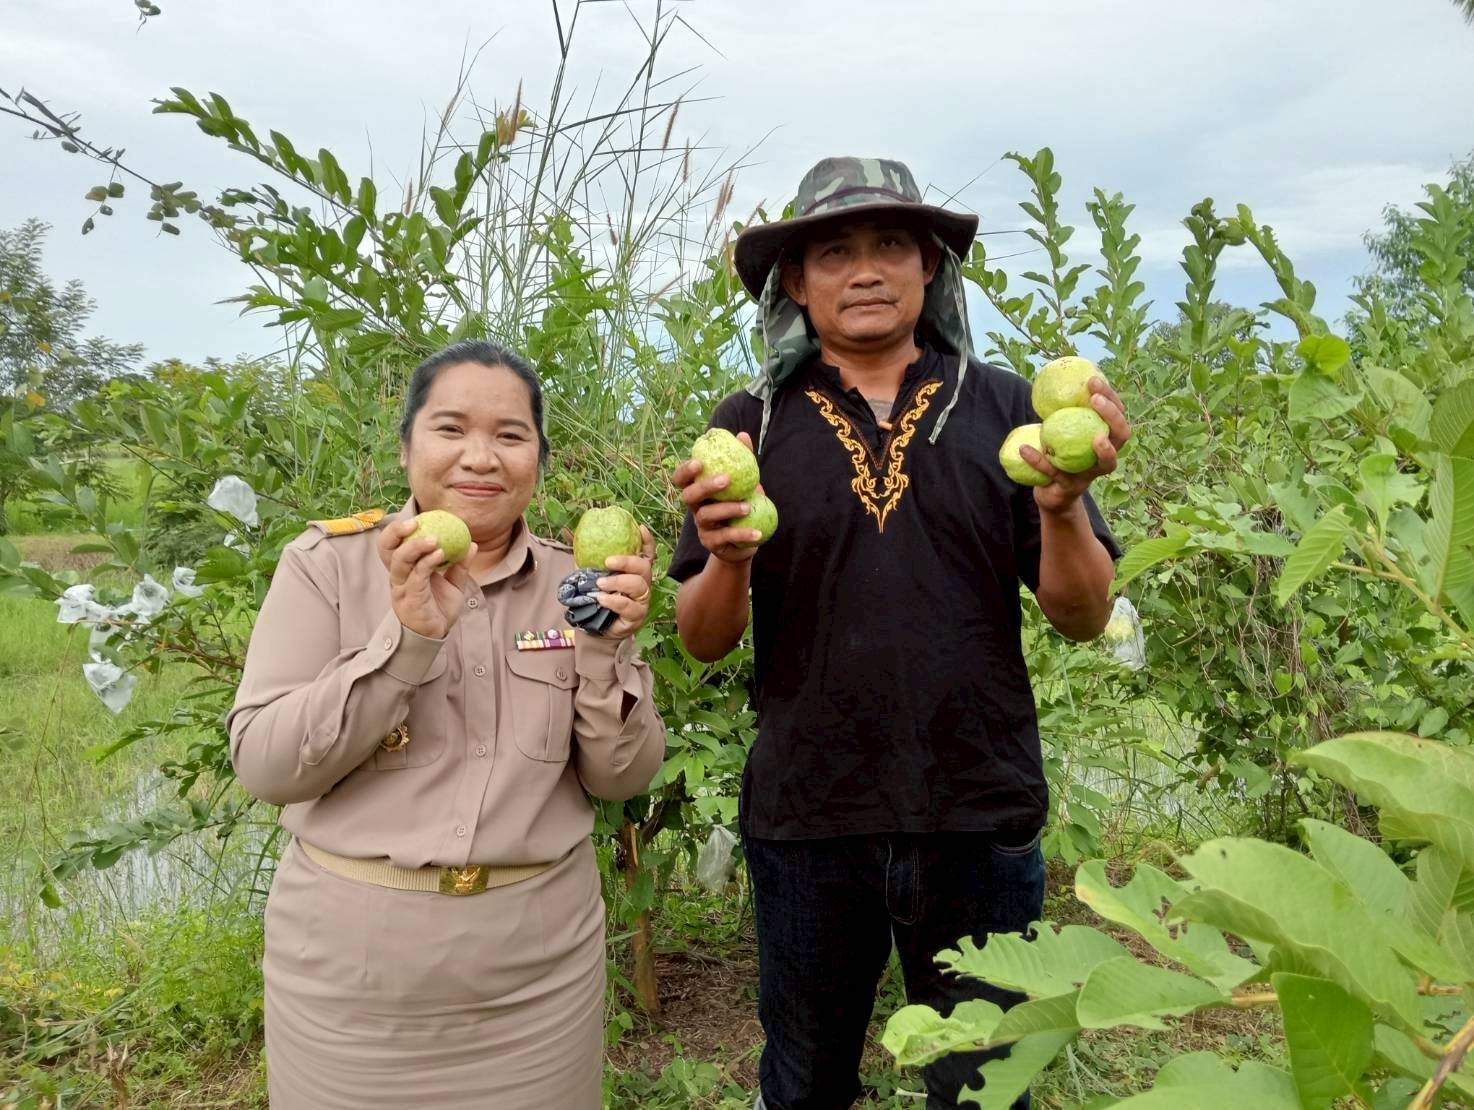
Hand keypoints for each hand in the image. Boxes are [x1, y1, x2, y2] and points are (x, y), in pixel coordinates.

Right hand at [376, 518, 478, 639]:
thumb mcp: (453, 583)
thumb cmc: (439, 608)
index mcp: (405, 569)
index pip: (392, 545)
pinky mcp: (410, 599)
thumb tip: (472, 544)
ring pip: (399, 561)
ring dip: (415, 546)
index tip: (415, 518)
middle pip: (386, 549)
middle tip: (415, 522)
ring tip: (434, 539)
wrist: (438, 634)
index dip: (397, 530)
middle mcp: (399, 576)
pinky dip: (427, 563)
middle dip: (395, 532)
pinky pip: (416, 577)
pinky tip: (440, 554)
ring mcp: (402, 588)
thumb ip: (460, 565)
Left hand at [593, 525, 656, 639]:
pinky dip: (614, 600)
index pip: (646, 553)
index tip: (641, 528)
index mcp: (633, 572)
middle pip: (644, 567)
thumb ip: (588, 560)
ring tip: (600, 584)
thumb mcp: (591, 576)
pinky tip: (602, 599)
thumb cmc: (596, 598)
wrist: (594, 627)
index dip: (646, 541)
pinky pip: (629, 606)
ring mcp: (641, 601)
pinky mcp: (636, 617)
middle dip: (627, 561)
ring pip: (639, 586)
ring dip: (618, 582)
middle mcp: (642, 584)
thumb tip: (573, 536)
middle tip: (608, 562)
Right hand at [670, 430, 762, 563]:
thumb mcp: (743, 483)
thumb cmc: (740, 504)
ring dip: (727, 509)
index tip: (700, 462)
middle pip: (689, 496)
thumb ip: (741, 460)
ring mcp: (702, 527)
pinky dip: (742, 534)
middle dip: (704, 486)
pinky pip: (725, 538)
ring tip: (748, 506)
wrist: (745, 541)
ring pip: (706, 516)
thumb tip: (743, 435)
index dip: (685, 470)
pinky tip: (758, 534)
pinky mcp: (712, 544)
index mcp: (698, 491)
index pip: (681, 479)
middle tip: (726, 479)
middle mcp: (695, 508)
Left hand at [1023, 376, 1131, 515]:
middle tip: (1095, 400)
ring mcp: (1091, 474)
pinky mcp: (1071, 487)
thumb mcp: (1062, 427)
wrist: (1050, 490)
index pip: (1118, 413)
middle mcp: (1106, 456)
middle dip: (1112, 416)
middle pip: (1122, 436)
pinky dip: (1038, 461)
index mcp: (1106, 436)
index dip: (1110, 397)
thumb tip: (1052, 374)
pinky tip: (1024, 449)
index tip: (1093, 380)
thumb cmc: (1058, 451)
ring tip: (1096, 437)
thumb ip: (1063, 408)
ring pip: (1107, 463)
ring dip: (1104, 449)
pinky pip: (1055, 473)